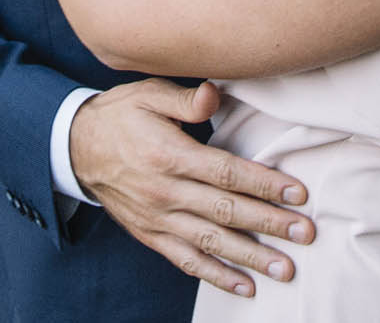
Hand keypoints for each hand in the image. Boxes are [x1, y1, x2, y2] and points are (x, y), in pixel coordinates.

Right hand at [70, 79, 313, 297]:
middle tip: (305, 234)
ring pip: (210, 242)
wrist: (74, 147)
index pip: (227, 173)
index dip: (264, 184)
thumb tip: (215, 94)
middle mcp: (166, 192)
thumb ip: (185, 98)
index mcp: (170, 156)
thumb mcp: (148, 93)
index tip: (298, 193)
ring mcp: (158, 218)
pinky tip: (245, 286)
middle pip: (226, 211)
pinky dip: (215, 276)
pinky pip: (186, 260)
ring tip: (284, 268)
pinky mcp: (151, 235)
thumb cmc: (120, 115)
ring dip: (250, 257)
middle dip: (269, 224)